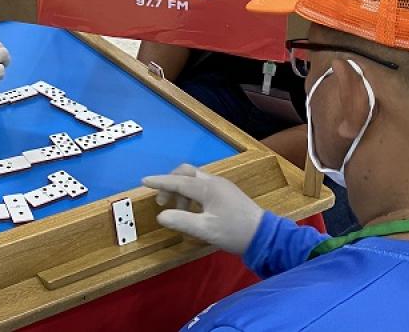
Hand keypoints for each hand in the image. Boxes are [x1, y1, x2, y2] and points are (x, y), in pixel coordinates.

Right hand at [141, 164, 263, 254]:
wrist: (264, 236)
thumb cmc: (234, 232)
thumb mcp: (205, 230)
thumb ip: (181, 221)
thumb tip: (161, 216)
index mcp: (206, 187)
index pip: (177, 181)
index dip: (159, 181)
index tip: (144, 181)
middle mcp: (213, 181)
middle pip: (185, 173)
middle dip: (170, 183)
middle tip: (162, 201)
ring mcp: (222, 185)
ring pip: (194, 179)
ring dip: (182, 190)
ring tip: (178, 210)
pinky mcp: (227, 192)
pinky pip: (203, 185)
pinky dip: (192, 193)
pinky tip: (193, 209)